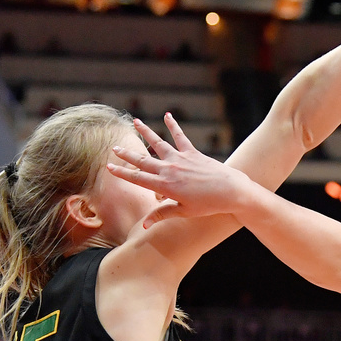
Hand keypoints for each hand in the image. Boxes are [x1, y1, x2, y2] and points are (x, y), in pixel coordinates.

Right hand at [107, 113, 250, 225]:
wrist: (231, 191)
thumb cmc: (208, 205)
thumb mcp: (183, 212)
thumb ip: (162, 214)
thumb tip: (143, 225)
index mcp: (165, 186)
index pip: (138, 179)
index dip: (122, 173)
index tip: (109, 167)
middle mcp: (170, 170)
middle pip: (143, 160)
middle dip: (127, 155)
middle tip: (114, 148)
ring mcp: (181, 159)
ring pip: (159, 143)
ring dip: (146, 132)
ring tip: (135, 122)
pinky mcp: (193, 153)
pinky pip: (181, 137)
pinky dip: (174, 125)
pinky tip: (167, 115)